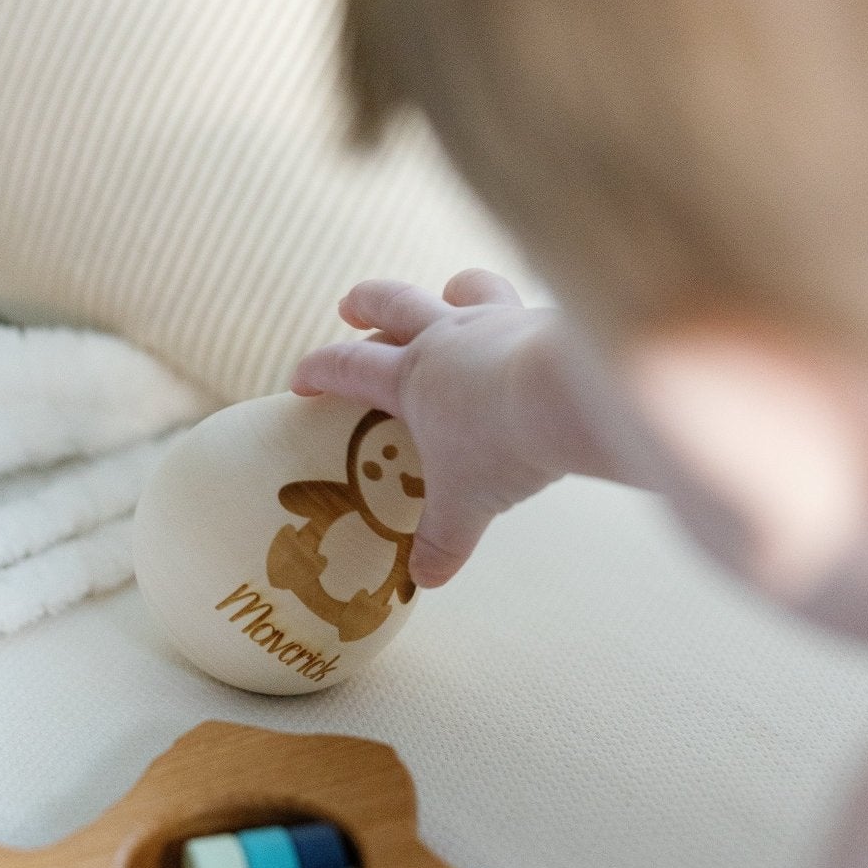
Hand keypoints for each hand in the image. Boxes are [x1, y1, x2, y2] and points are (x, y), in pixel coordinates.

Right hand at [291, 270, 567, 585]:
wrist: (567, 398)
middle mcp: (447, 337)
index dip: (318, 371)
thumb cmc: (502, 446)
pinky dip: (515, 317)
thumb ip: (443, 540)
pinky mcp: (541, 320)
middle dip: (366, 303)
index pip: (348, 366)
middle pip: (393, 303)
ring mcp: (495, 320)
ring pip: (463, 289)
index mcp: (411, 377)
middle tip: (349, 304)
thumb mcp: (466, 505)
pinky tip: (526, 332)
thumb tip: (426, 578)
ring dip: (448, 291)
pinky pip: (522, 308)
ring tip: (446, 293)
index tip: (300, 380)